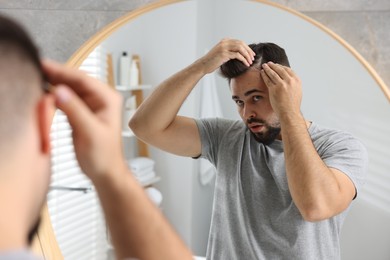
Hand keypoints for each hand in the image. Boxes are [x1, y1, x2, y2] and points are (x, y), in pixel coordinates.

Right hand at [42, 60, 125, 180]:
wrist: (104, 171)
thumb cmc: (104, 156)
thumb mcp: (90, 132)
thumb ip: (75, 111)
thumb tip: (60, 91)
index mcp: (108, 99)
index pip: (83, 79)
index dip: (62, 71)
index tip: (45, 65)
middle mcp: (100, 99)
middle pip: (75, 81)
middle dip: (56, 75)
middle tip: (36, 69)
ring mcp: (90, 105)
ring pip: (69, 89)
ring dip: (53, 84)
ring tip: (36, 78)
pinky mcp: (80, 112)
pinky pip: (66, 99)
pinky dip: (54, 96)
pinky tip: (43, 93)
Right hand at [196, 38, 254, 73]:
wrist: (203, 65)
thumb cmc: (212, 61)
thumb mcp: (221, 53)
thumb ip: (229, 50)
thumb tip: (239, 53)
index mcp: (225, 41)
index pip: (240, 42)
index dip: (247, 48)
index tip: (252, 54)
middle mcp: (225, 42)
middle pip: (241, 44)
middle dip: (249, 51)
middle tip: (253, 58)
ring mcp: (224, 47)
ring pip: (240, 49)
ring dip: (247, 55)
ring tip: (250, 62)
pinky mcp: (224, 54)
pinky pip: (237, 55)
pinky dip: (243, 59)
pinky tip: (246, 64)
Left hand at [260, 62, 301, 117]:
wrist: (289, 113)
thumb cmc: (292, 104)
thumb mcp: (297, 90)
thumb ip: (293, 83)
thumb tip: (287, 77)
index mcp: (297, 80)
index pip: (288, 70)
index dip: (281, 66)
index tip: (276, 65)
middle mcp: (290, 81)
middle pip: (280, 69)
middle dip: (273, 65)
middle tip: (268, 63)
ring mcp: (282, 84)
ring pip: (273, 73)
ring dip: (267, 68)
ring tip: (264, 66)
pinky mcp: (274, 89)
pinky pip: (268, 79)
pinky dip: (264, 75)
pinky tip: (262, 72)